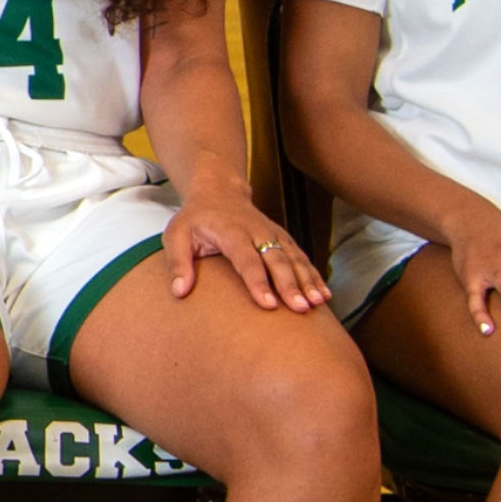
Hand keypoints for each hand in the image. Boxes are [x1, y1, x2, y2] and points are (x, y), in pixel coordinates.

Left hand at [167, 190, 331, 314]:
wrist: (219, 192)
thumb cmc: (195, 219)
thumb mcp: (176, 235)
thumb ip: (178, 263)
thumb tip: (180, 292)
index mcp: (231, 231)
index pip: (246, 259)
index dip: (258, 282)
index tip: (268, 304)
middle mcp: (257, 232)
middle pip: (277, 259)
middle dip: (290, 284)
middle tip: (299, 308)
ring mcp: (273, 234)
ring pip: (294, 258)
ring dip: (307, 281)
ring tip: (316, 304)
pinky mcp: (283, 239)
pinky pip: (302, 258)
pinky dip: (314, 276)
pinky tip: (324, 295)